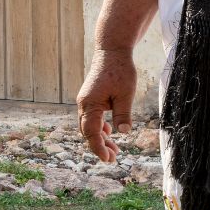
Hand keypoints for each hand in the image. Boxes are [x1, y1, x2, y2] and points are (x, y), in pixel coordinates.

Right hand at [76, 47, 137, 162]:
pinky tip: (110, 132)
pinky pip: (92, 117)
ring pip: (89, 125)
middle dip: (99, 146)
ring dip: (100, 138)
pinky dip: (100, 127)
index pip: (91, 132)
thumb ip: (123, 114)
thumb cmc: (120, 70)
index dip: (99, 147)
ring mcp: (86, 100)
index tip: (108, 159)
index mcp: (90, 104)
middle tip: (113, 158)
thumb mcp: (125, 94)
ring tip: (114, 150)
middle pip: (88, 132)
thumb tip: (123, 133)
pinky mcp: (91, 97)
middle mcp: (84, 104)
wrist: (112, 50)